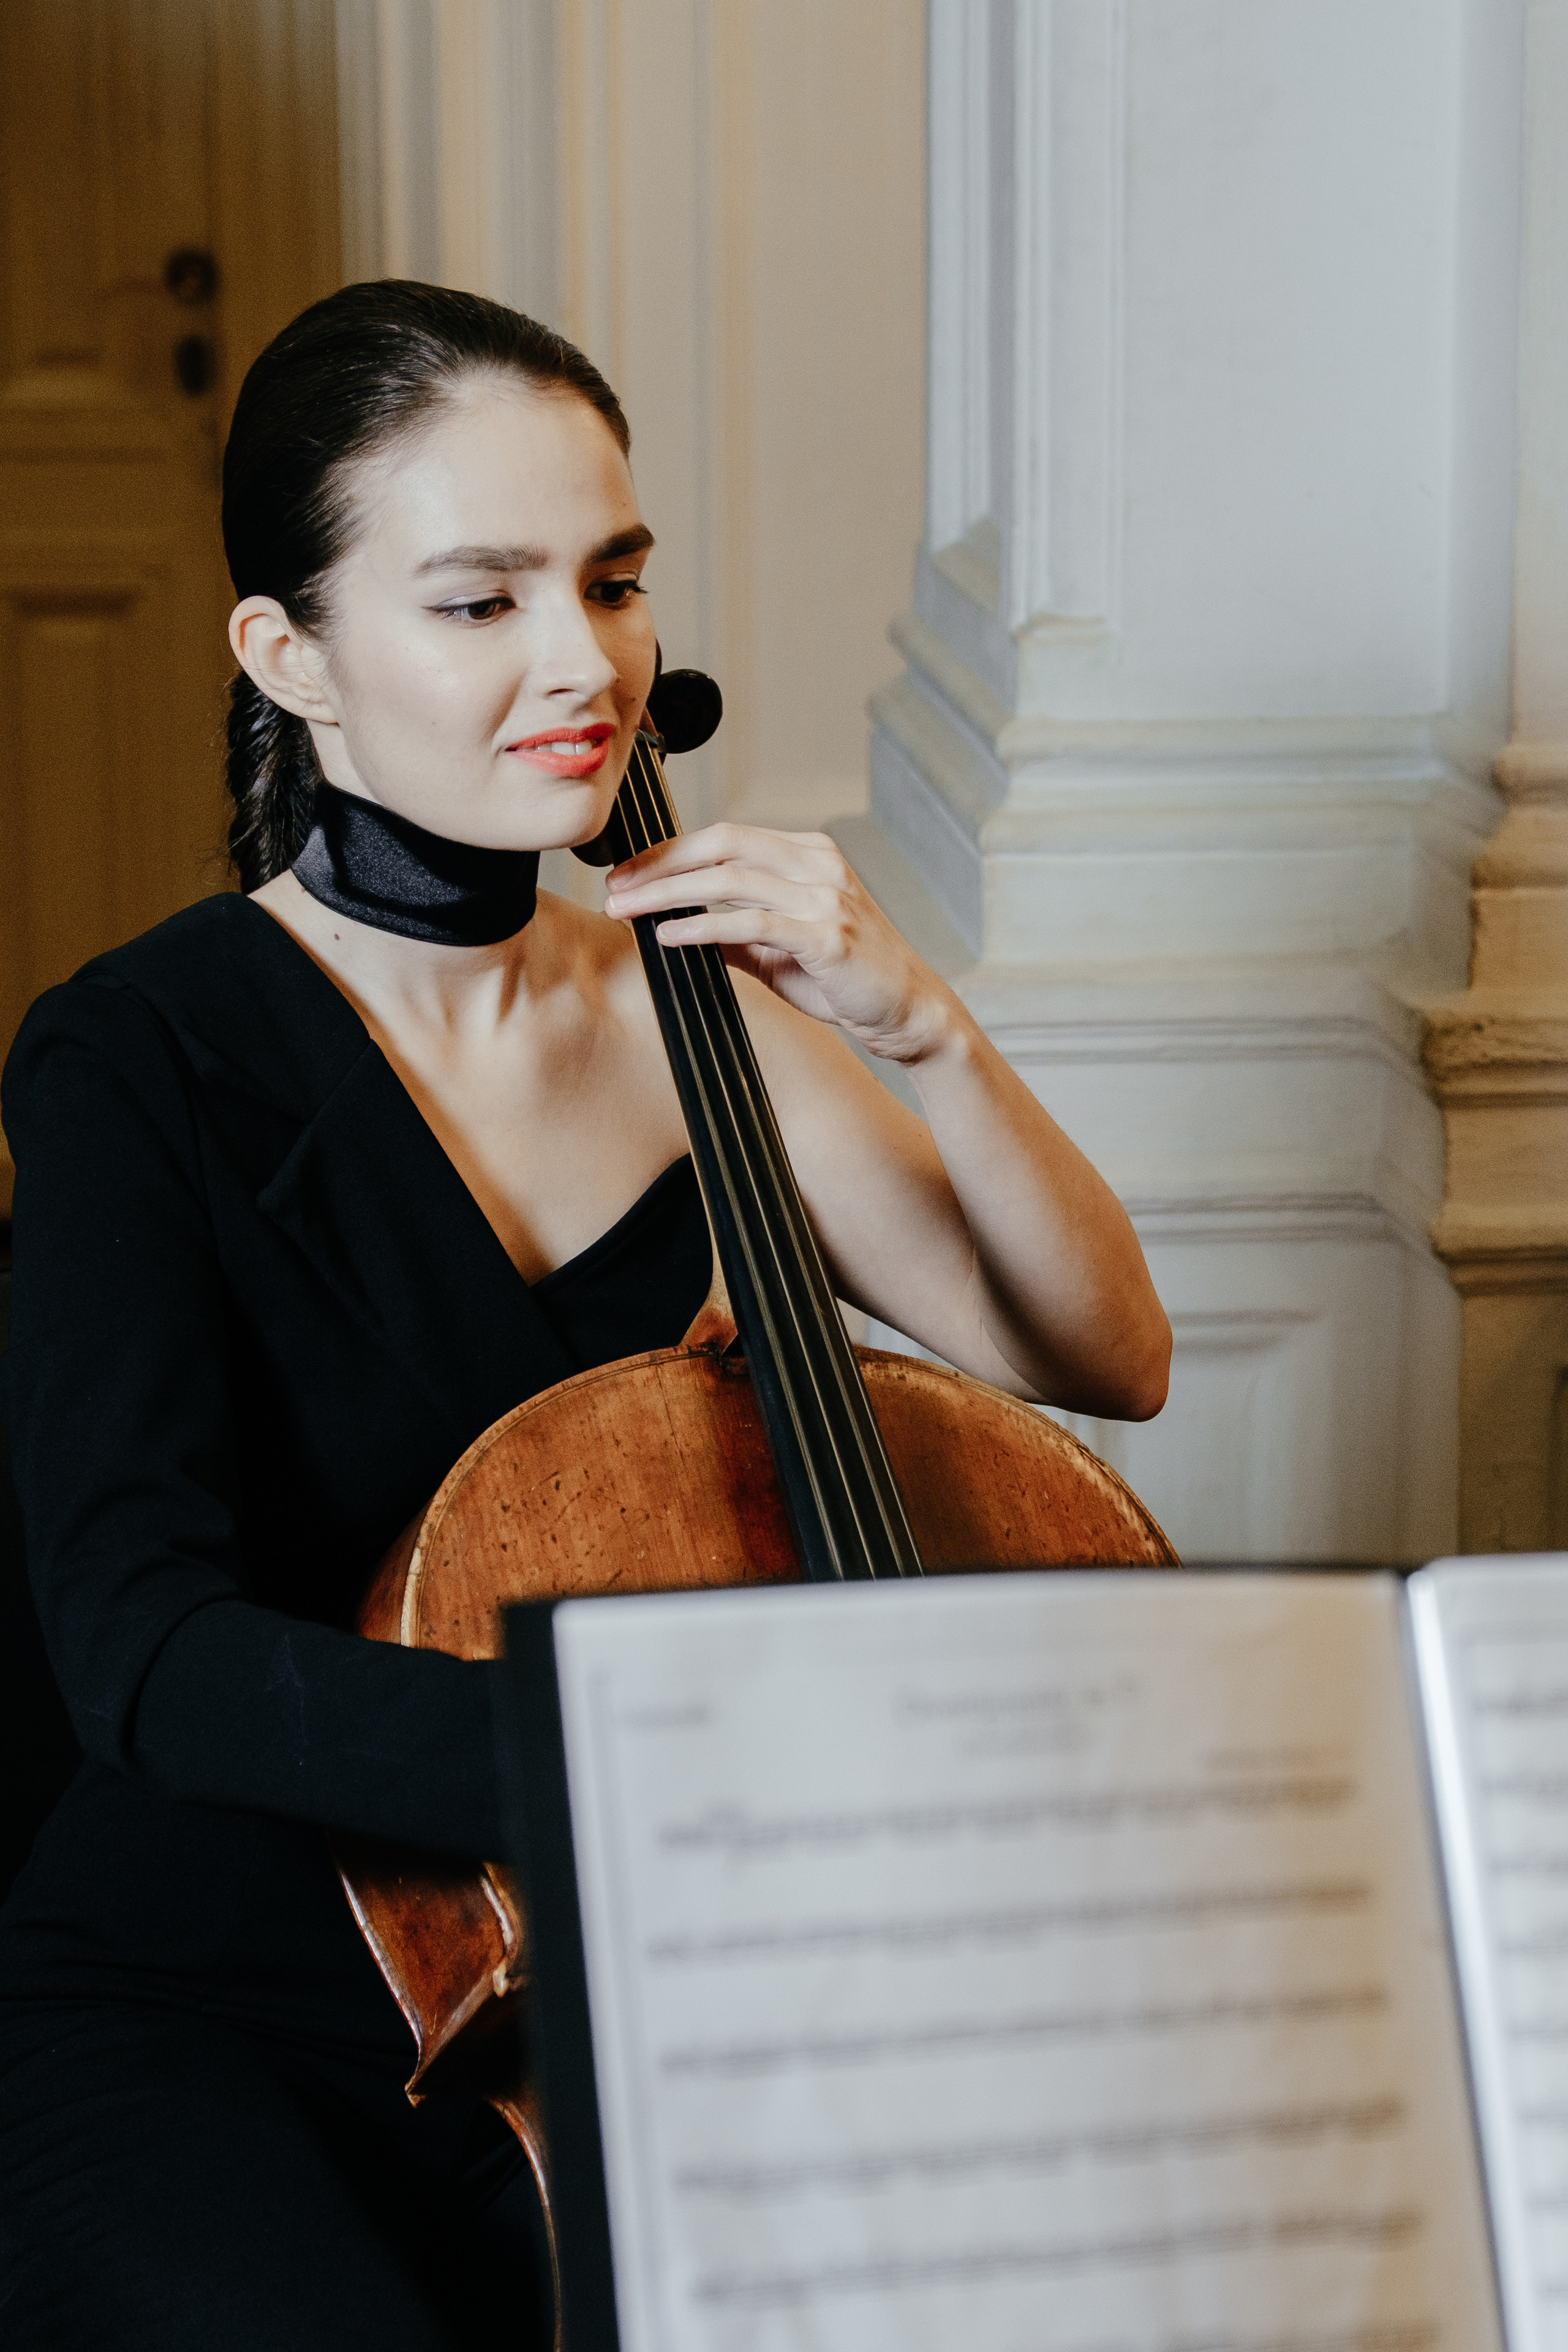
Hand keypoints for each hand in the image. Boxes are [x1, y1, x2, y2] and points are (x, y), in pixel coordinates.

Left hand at [602, 824, 956, 1062]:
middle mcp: (818, 865)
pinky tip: (670, 935)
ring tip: (626, 909)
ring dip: (669, 893)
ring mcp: (825, 897)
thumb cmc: (848, 982)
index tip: (626, 873)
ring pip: (730, 878)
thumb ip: (736, 934)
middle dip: (659, 862)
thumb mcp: (782, 951)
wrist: (910, 1013)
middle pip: (722, 843)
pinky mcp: (827, 936)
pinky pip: (752, 923)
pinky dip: (704, 927)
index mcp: (808, 855)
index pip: (726, 836)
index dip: (670, 851)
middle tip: (613, 885)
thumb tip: (677, 926)